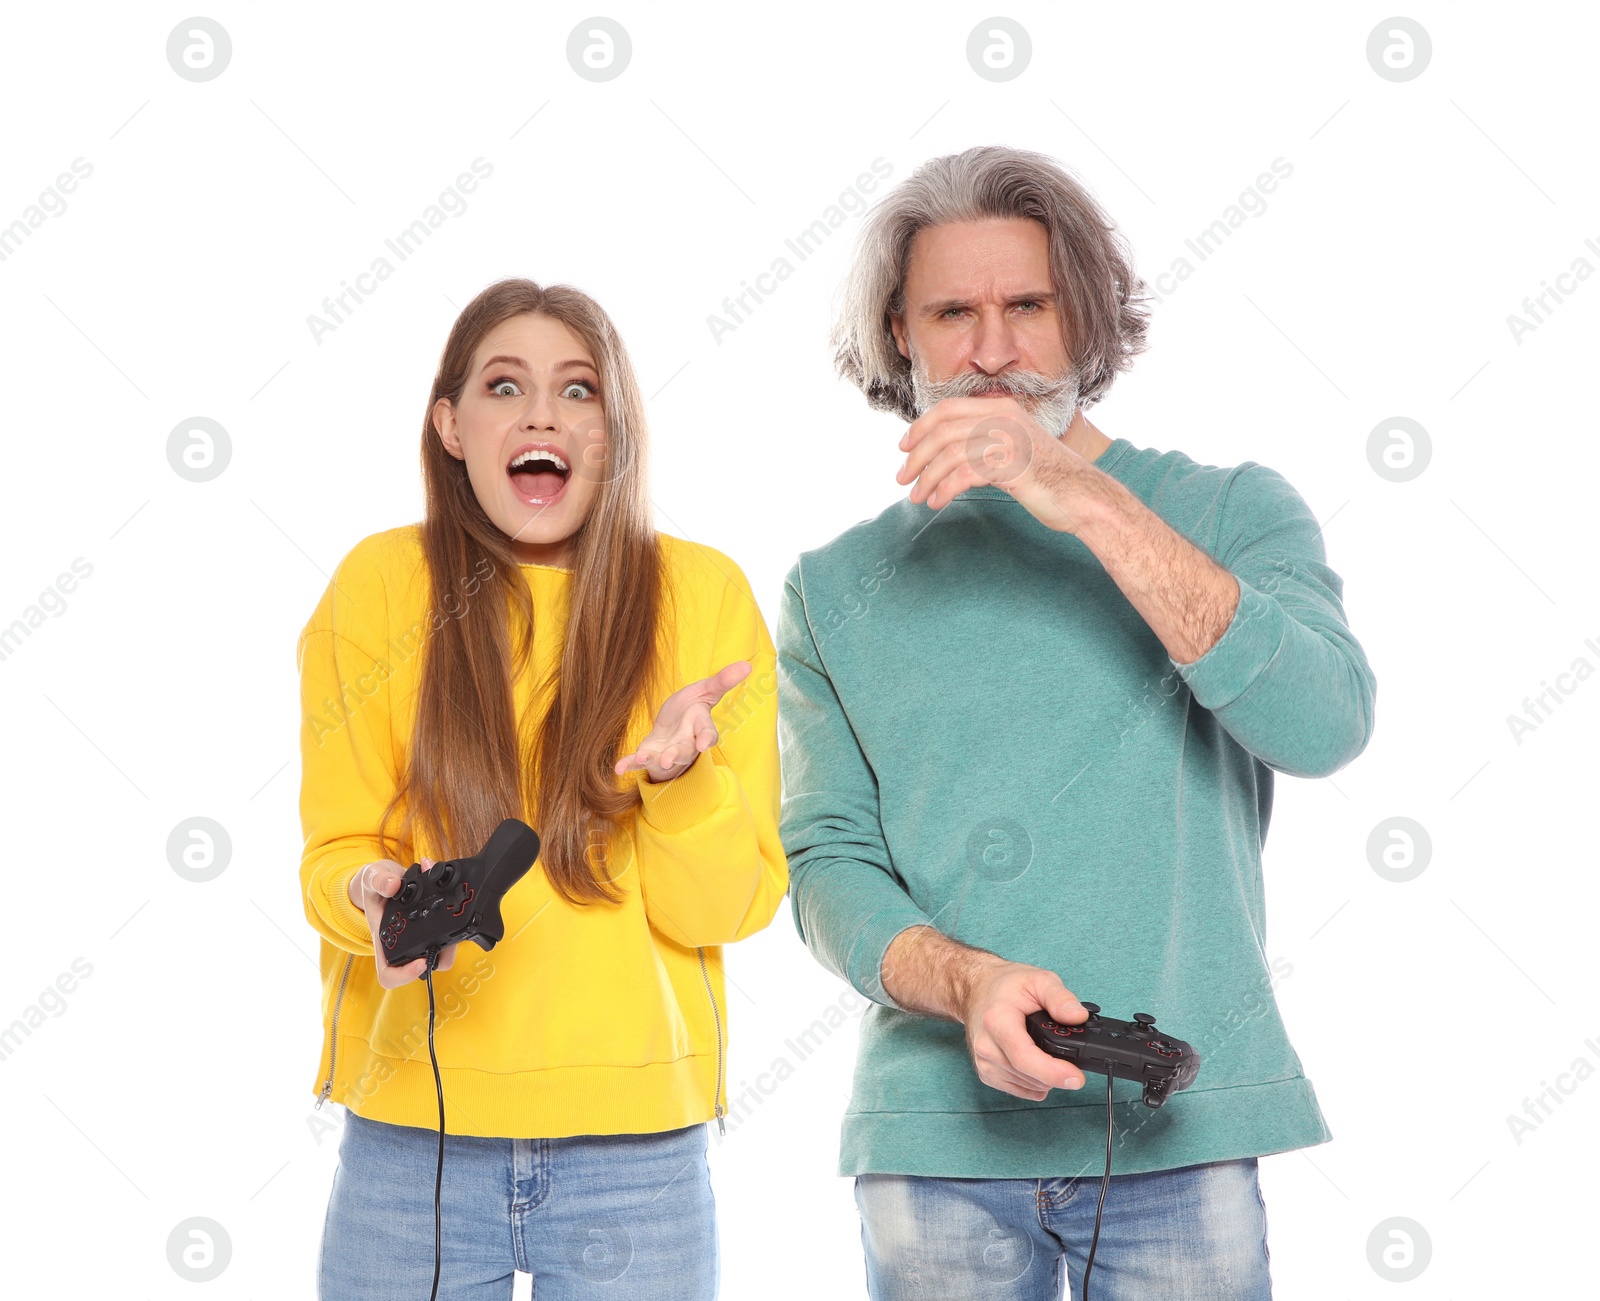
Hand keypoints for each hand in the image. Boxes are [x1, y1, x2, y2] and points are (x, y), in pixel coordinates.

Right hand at [348, 858, 458, 987]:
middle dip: (440, 956)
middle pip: (422, 965)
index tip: (421, 962)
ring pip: (439, 950)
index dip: (405, 975)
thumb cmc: (375, 883)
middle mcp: (401, 941)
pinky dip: (453, 918)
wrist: (385, 877)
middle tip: (451, 940)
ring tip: (456, 917)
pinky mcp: (430, 924)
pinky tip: (455, 903)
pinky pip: (445, 930)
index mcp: (383, 938)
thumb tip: (393, 886)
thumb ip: (378, 880)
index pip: (388, 973)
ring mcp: (417, 934)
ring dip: (451, 939)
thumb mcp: (371, 877)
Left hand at [613, 660, 751, 783]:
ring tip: (645, 759)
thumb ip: (723, 681)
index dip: (706, 738)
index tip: (705, 744)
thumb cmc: (690, 710)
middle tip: (668, 758)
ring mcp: (666, 751)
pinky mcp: (649, 754)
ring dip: (654, 760)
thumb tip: (747, 665)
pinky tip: (618, 768)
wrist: (672, 728)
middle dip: (676, 754)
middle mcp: (685, 743)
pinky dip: (628, 765)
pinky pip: (638, 762)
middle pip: (683, 750)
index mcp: (700, 727)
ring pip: (663, 758)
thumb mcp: (706, 691)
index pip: (707, 733)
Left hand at [896, 395, 1096, 531]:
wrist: (1084, 495)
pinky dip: (945, 490)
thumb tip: (945, 450)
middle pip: (943, 431)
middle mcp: (1004, 419)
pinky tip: (937, 502)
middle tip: (902, 479)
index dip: (920, 427)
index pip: (948, 409)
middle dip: (917, 457)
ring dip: (927, 478)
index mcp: (1002, 409)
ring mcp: (1009, 441)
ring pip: (950, 454)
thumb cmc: (1048, 476)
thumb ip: (985, 441)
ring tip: (916, 497)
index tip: (904, 448)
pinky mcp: (1012, 467)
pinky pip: (964, 475)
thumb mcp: (1014, 448)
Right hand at [958, 955, 1089, 1100]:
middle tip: (1071, 1054)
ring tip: (1047, 1050)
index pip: (1024, 1057)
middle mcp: (986, 1046)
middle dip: (1058, 1071)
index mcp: (997, 1021)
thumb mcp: (1039, 980)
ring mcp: (984, 1063)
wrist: (978, 990)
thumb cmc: (1007, 986)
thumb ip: (1060, 997)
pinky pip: (1023, 1091)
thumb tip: (1078, 1017)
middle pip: (1031, 1076)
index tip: (1076, 1078)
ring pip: (1031, 1087)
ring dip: (1047, 1076)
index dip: (1052, 1072)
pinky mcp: (987, 1074)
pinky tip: (1038, 1062)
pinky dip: (1037, 1082)